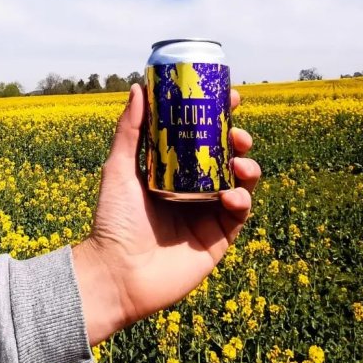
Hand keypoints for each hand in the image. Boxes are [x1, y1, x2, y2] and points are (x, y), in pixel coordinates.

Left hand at [72, 83, 260, 344]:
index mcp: (173, 170)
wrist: (119, 274)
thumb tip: (139, 88)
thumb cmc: (113, 221)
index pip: (202, 138)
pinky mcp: (219, 238)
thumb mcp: (119, 168)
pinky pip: (240, 213)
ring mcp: (208, 213)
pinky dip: (242, 199)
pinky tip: (232, 196)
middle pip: (227, 156)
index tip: (231, 98)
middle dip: (239, 140)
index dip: (219, 118)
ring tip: (242, 164)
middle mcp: (194, 188)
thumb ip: (130, 130)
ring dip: (248, 167)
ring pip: (241, 182)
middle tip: (238, 134)